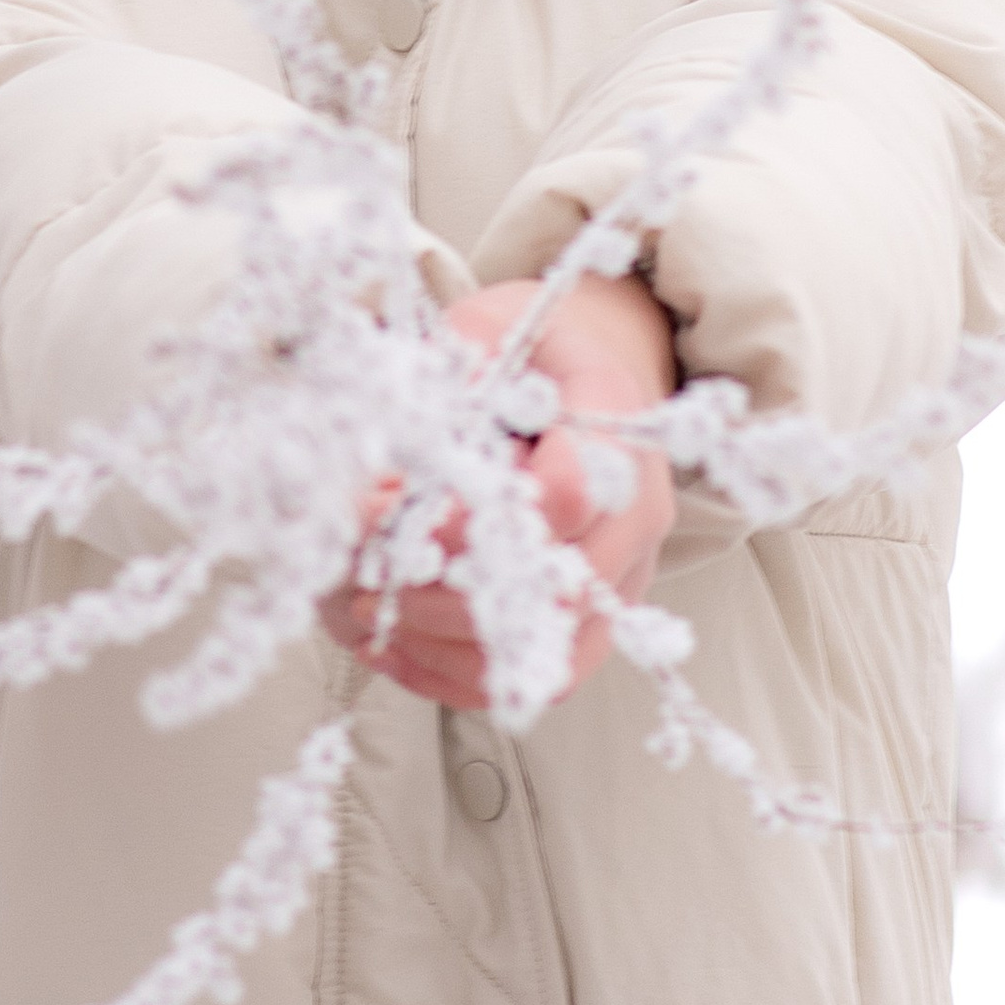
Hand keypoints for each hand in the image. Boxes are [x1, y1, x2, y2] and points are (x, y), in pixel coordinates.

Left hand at [320, 272, 678, 712]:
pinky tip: (391, 647)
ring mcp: (621, 572)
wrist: (583, 372)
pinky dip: (460, 675)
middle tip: (368, 575)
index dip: (478, 519)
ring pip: (551, 651)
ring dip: (447, 643)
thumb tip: (404, 436)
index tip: (404, 516)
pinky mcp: (596, 616)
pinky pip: (540, 678)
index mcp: (619, 426)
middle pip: (559, 590)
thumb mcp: (490, 326)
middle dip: (448, 593)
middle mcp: (636, 511)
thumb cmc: (531, 347)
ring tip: (368, 611)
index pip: (570, 494)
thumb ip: (453, 366)